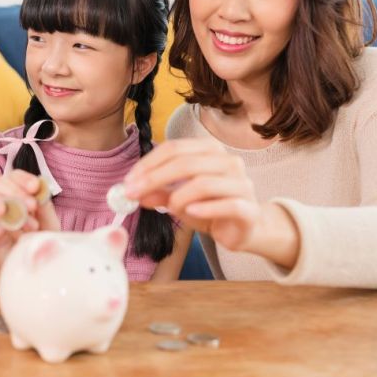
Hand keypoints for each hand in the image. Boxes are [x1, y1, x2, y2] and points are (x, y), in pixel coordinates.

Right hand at [0, 169, 60, 271]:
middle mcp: (5, 204)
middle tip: (32, 207)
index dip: (23, 177)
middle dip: (16, 191)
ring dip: (10, 207)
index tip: (34, 186)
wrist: (36, 275)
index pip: (15, 177)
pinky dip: (1, 222)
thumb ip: (45, 208)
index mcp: (21, 197)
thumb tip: (40, 190)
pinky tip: (15, 233)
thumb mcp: (50, 226)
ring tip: (29, 226)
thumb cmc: (43, 248)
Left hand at [123, 138, 262, 252]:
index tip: (128, 181)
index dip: (148, 164)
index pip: (174, 148)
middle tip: (133, 194)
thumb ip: (158, 193)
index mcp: (210, 150)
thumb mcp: (179, 199)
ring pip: (204, 183)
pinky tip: (190, 213)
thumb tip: (133, 193)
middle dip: (155, 178)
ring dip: (179, 197)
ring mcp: (242, 184)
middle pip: (186, 163)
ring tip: (170, 208)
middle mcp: (228, 161)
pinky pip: (226, 204)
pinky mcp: (248, 208)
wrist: (244, 228)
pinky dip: (205, 209)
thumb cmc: (210, 207)